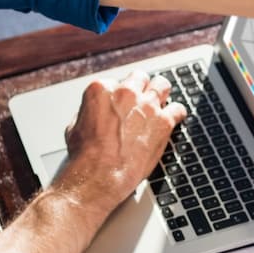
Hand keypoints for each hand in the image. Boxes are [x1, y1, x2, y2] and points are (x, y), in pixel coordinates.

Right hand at [55, 70, 186, 210]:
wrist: (100, 174)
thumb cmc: (86, 156)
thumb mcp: (75, 126)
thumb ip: (90, 112)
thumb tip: (95, 113)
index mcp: (102, 89)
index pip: (115, 82)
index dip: (119, 96)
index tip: (121, 106)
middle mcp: (126, 92)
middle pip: (140, 78)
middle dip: (140, 88)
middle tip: (140, 101)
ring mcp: (147, 105)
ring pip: (162, 85)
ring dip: (160, 93)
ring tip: (159, 103)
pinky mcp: (164, 122)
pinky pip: (178, 109)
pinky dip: (176, 114)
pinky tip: (173, 119)